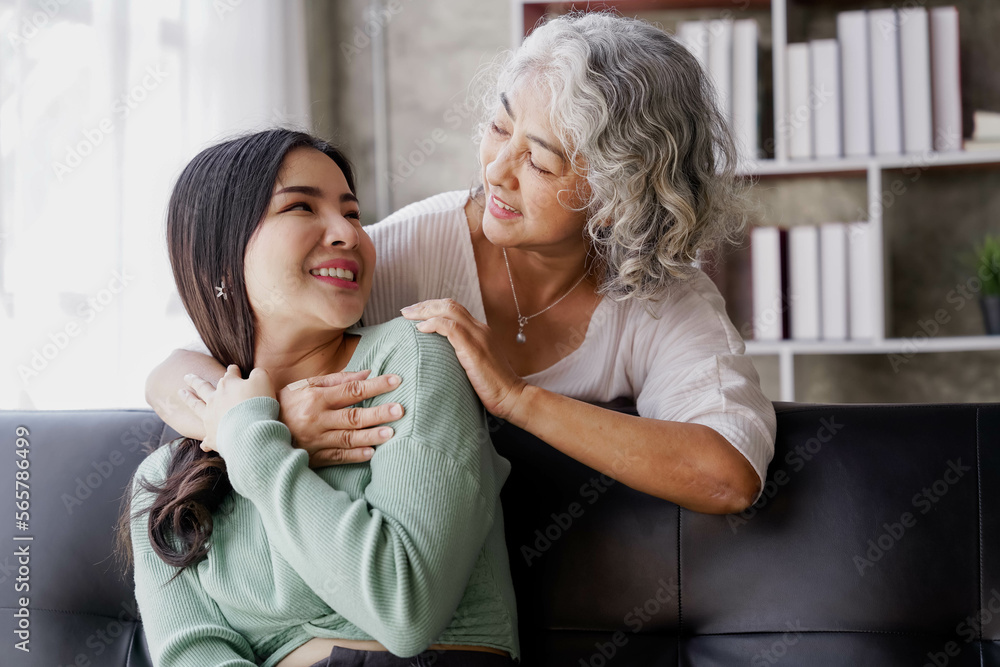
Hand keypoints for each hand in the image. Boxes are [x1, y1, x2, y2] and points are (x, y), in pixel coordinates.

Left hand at [180, 365, 275, 453]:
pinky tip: (203, 445)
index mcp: (228, 385)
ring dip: (188, 399)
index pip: (230, 374)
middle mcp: (216, 399)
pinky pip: (206, 439)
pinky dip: (205, 442)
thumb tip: (254, 373)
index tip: (233, 368)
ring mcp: (211, 417)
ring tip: (181, 393)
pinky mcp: (212, 436)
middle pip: (204, 387)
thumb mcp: (263, 380)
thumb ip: (258, 373)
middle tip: (187, 376)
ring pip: (196, 405)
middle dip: (196, 380)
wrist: (250, 432)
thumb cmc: (258, 404)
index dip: (233, 371)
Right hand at [278, 369, 404, 467]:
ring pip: (348, 438)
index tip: (396, 381)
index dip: (375, 386)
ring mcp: (315, 440)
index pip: (351, 390)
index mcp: (315, 398)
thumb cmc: (287, 403)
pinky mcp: (314, 457)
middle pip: (353, 416)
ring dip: (371, 436)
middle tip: (400, 410)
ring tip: (391, 433)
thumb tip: (366, 373)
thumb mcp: (306, 386)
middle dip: (378, 413)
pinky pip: (338, 457)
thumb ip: (337, 380)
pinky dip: (355, 456)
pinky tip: (371, 453)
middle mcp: (316, 419)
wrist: (257, 430)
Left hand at [400, 299, 527, 420]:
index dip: (433, 308)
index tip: (415, 314)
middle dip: (424, 305)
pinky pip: (450, 327)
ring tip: (407, 316)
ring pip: (448, 310)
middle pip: (449, 305)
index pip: (455, 309)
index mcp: (480, 331)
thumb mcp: (475, 366)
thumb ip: (461, 356)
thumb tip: (440, 359)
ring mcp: (478, 336)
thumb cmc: (492, 388)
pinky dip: (433, 324)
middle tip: (405, 311)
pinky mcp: (474, 348)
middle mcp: (479, 329)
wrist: (511, 397)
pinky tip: (419, 329)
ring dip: (424, 311)